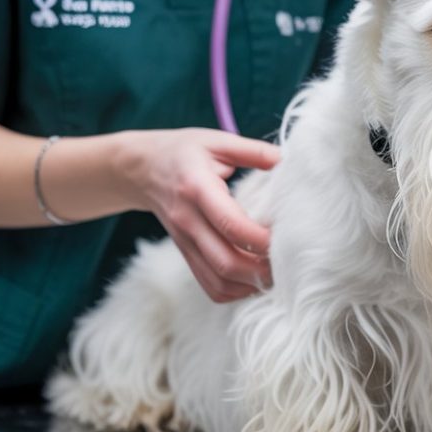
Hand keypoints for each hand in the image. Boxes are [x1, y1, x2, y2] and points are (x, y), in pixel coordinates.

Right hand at [128, 128, 279, 302]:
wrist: (141, 169)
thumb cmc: (183, 151)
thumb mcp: (217, 141)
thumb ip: (255, 151)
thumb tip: (290, 161)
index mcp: (197, 189)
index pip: (231, 225)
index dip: (262, 239)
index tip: (287, 236)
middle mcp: (188, 221)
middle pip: (226, 262)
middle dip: (261, 269)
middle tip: (288, 259)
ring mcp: (184, 243)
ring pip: (219, 282)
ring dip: (251, 284)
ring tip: (275, 271)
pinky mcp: (186, 255)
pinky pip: (211, 286)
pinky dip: (236, 290)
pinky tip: (254, 277)